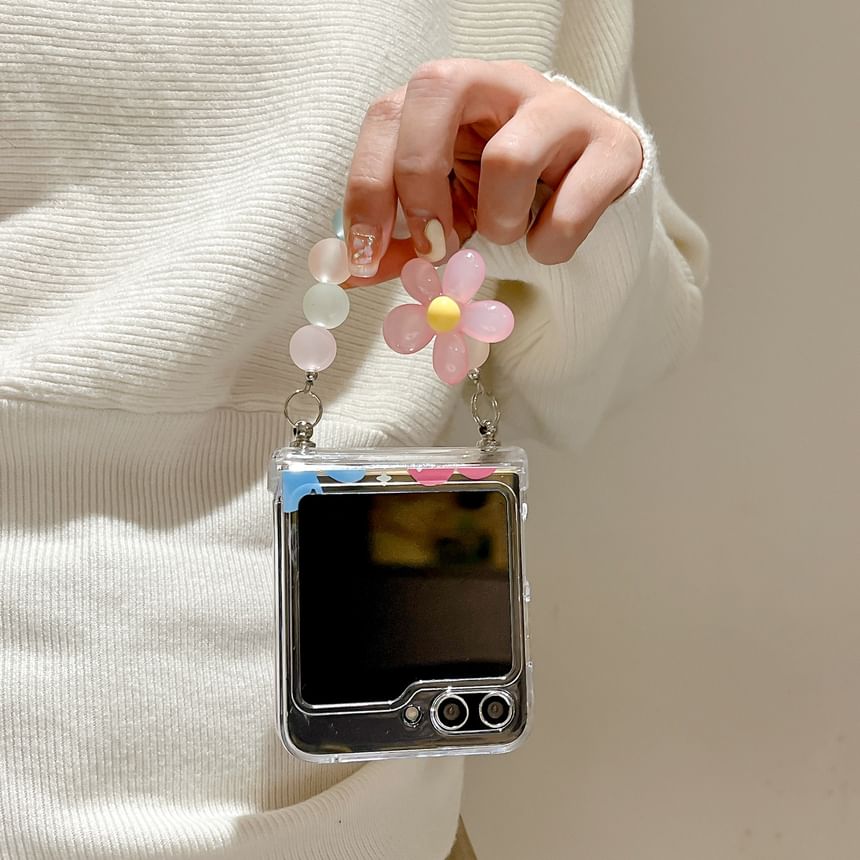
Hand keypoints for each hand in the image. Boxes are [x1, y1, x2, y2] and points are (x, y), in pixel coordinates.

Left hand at [342, 58, 642, 286]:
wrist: (587, 197)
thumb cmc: (504, 199)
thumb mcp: (446, 216)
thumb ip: (400, 242)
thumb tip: (348, 275)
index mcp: (448, 95)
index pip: (388, 113)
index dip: (367, 186)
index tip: (364, 256)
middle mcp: (501, 81)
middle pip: (438, 89)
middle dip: (421, 184)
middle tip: (434, 246)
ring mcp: (561, 107)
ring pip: (508, 158)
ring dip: (498, 223)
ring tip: (508, 234)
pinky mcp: (613, 145)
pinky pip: (572, 206)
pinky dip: (551, 244)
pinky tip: (548, 243)